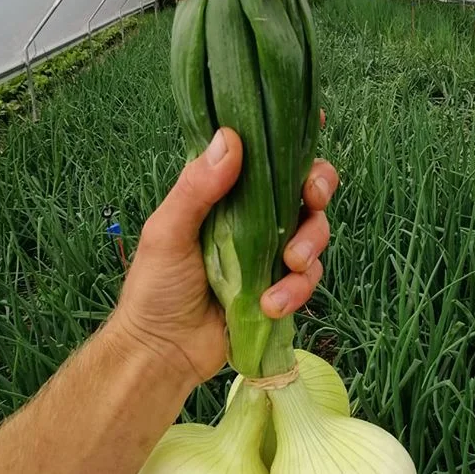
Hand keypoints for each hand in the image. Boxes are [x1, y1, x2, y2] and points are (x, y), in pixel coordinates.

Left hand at [111, 127, 338, 386]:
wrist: (163, 352)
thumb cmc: (155, 286)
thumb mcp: (167, 231)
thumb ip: (197, 187)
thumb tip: (230, 137)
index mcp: (226, 193)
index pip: (264, 155)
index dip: (293, 137)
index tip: (318, 121)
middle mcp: (255, 217)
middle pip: (305, 188)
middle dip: (319, 189)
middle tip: (314, 198)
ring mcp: (270, 252)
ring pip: (315, 232)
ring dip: (310, 246)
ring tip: (290, 264)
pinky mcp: (281, 287)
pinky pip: (308, 278)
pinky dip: (297, 289)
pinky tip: (272, 304)